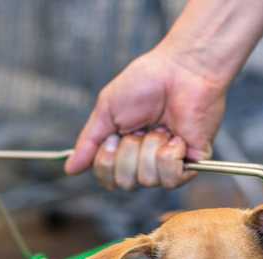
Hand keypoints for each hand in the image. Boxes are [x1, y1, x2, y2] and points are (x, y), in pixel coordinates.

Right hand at [65, 45, 227, 189]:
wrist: (180, 71)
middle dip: (128, 153)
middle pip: (126, 183)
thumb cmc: (145, 83)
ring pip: (148, 180)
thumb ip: (88, 142)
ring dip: (149, 149)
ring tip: (161, 128)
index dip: (106, 161)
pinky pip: (172, 178)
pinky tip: (176, 137)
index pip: (108, 179)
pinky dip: (169, 154)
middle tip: (140, 129)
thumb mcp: (107, 110)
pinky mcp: (192, 164)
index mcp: (125, 151)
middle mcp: (146, 162)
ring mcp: (169, 164)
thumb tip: (70, 169)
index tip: (115, 136)